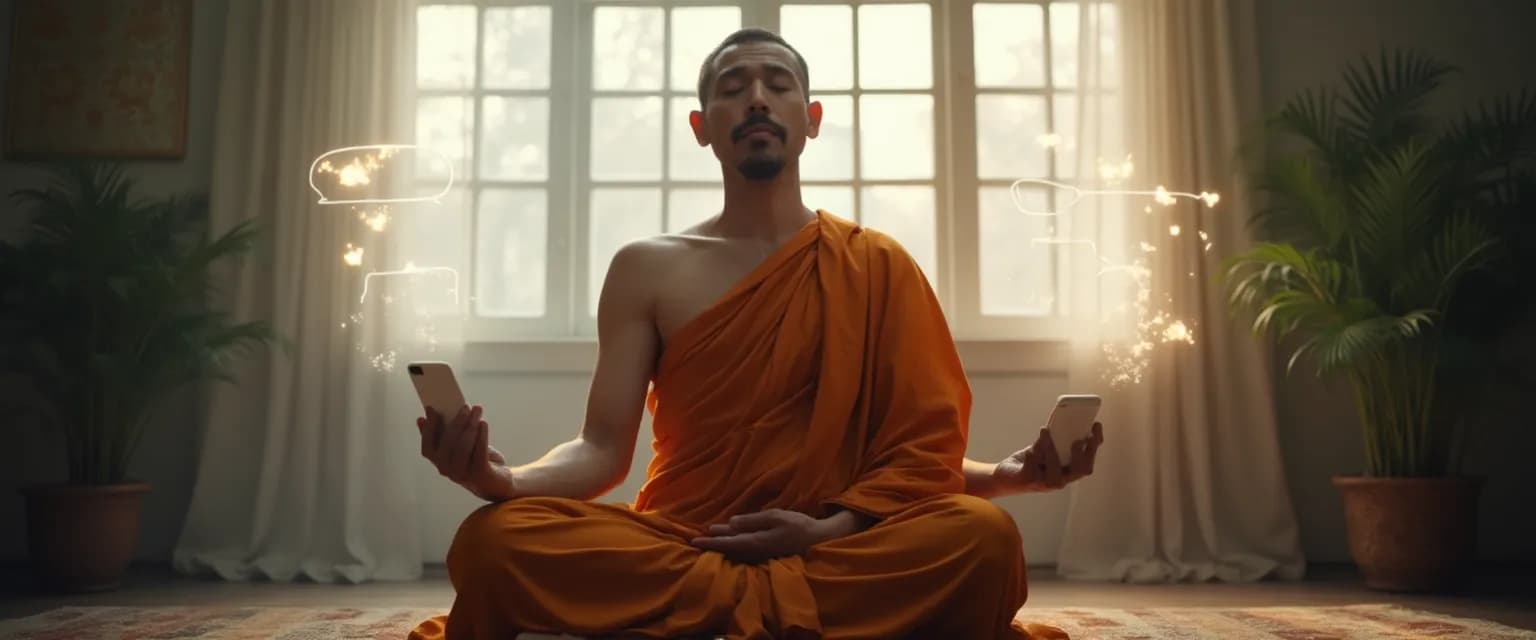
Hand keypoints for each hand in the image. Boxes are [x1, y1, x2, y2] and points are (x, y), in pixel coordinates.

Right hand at [417, 405, 514, 500]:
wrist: (497, 482)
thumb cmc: (476, 459)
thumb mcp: (459, 445)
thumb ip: (445, 431)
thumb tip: (427, 413)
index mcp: (438, 462)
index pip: (428, 447)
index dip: (428, 428)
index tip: (432, 409)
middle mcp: (447, 470)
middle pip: (447, 445)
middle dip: (456, 423)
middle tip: (465, 406)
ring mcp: (463, 474)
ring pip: (462, 448)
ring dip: (470, 427)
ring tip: (477, 411)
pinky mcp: (480, 475)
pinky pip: (479, 453)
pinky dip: (481, 436)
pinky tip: (483, 423)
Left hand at [690, 509, 832, 562]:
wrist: (820, 540)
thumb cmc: (799, 526)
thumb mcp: (776, 517)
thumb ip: (753, 520)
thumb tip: (732, 523)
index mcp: (757, 542)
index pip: (728, 543)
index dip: (711, 542)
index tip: (694, 541)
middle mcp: (757, 552)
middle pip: (730, 548)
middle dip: (714, 544)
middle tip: (695, 541)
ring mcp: (763, 555)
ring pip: (737, 551)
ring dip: (723, 546)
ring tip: (710, 540)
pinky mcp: (769, 555)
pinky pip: (745, 552)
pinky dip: (734, 548)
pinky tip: (731, 544)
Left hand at [993, 422, 1103, 492]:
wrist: (1005, 475)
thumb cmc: (1030, 460)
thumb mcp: (1044, 447)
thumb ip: (1055, 438)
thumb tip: (1062, 420)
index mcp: (1069, 470)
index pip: (1088, 460)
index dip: (1094, 444)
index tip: (1095, 425)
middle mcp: (1061, 480)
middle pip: (1080, 469)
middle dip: (1081, 453)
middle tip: (1078, 437)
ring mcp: (1045, 484)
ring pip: (1056, 472)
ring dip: (1052, 450)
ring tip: (1046, 430)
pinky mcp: (1029, 481)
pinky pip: (1033, 469)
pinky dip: (1032, 457)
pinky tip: (1029, 450)